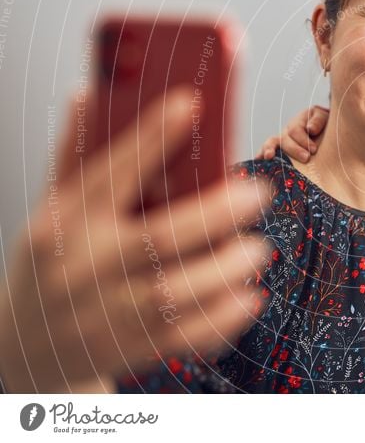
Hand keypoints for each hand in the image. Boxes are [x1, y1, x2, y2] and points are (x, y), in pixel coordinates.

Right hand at [0, 89, 271, 392]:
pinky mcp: (133, 347)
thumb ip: (75, 155)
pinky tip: (248, 296)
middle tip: (258, 193)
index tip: (191, 104)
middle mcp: (88, 266)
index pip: (111, 173)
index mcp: (67, 222)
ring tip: (257, 248)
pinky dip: (223, 318)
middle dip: (216, 214)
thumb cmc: (50, 263)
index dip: (152, 138)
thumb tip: (89, 95)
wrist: (27, 348)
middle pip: (159, 238)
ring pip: (177, 293)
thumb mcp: (51, 207)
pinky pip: (185, 337)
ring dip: (227, 269)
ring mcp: (110, 312)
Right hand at [256, 105, 328, 161]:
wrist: (327, 131)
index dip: (303, 139)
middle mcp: (287, 131)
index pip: (295, 130)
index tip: (314, 149)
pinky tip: (258, 161)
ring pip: (271, 143)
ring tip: (268, 156)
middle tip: (306, 157)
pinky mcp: (280, 151)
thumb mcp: (324, 117)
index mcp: (298, 121)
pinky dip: (261, 155)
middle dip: (295, 149)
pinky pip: (267, 151)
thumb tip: (310, 129)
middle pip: (285, 139)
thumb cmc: (326, 124)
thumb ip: (318, 120)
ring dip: (269, 149)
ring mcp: (282, 141)